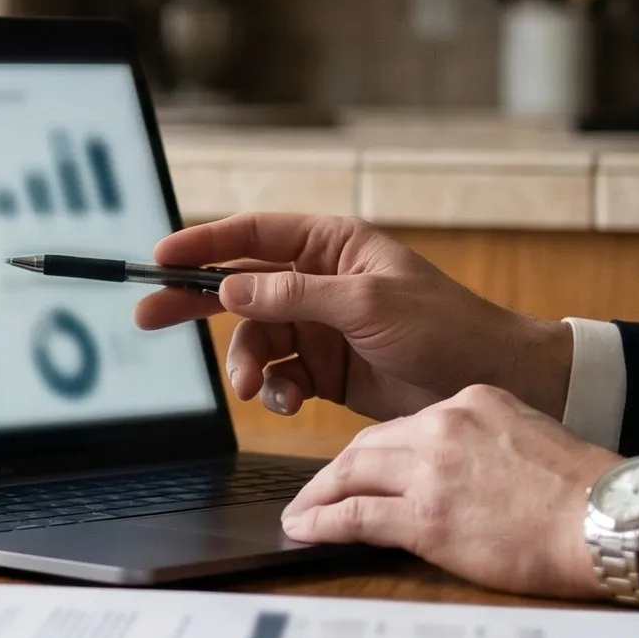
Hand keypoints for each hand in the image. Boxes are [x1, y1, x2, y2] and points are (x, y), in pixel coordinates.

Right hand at [132, 213, 568, 422]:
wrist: (490, 381)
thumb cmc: (445, 327)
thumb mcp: (367, 304)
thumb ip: (294, 295)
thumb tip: (229, 288)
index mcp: (333, 246)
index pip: (253, 236)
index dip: (203, 244)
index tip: (160, 258)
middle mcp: (320, 280)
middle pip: (238, 286)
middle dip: (195, 303)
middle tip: (147, 316)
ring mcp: (320, 325)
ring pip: (255, 339)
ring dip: (247, 364)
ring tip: (252, 389)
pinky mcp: (326, 368)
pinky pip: (278, 374)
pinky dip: (275, 389)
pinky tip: (286, 401)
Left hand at [279, 385, 618, 598]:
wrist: (611, 519)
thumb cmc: (587, 492)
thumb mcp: (532, 438)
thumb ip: (489, 443)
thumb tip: (463, 470)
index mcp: (472, 402)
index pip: (406, 426)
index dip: (377, 452)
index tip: (363, 469)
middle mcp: (444, 425)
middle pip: (368, 445)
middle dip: (336, 471)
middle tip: (315, 492)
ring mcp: (431, 471)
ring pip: (350, 474)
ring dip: (318, 495)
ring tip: (300, 514)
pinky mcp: (426, 516)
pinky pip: (353, 516)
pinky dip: (321, 522)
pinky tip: (304, 530)